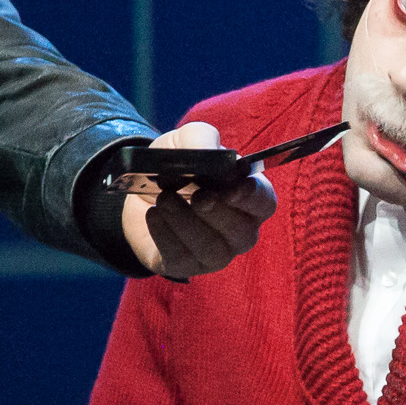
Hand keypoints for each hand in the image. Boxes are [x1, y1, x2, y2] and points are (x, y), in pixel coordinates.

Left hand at [119, 122, 277, 278]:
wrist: (141, 191)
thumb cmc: (179, 166)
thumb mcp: (186, 141)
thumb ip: (201, 139)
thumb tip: (210, 154)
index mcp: (249, 198)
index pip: (264, 202)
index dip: (251, 197)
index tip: (230, 188)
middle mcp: (240, 230)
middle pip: (241, 232)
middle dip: (216, 212)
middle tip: (196, 195)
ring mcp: (216, 253)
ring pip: (212, 249)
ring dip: (186, 223)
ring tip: (164, 200)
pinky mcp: (187, 265)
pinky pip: (182, 259)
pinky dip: (165, 235)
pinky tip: (154, 215)